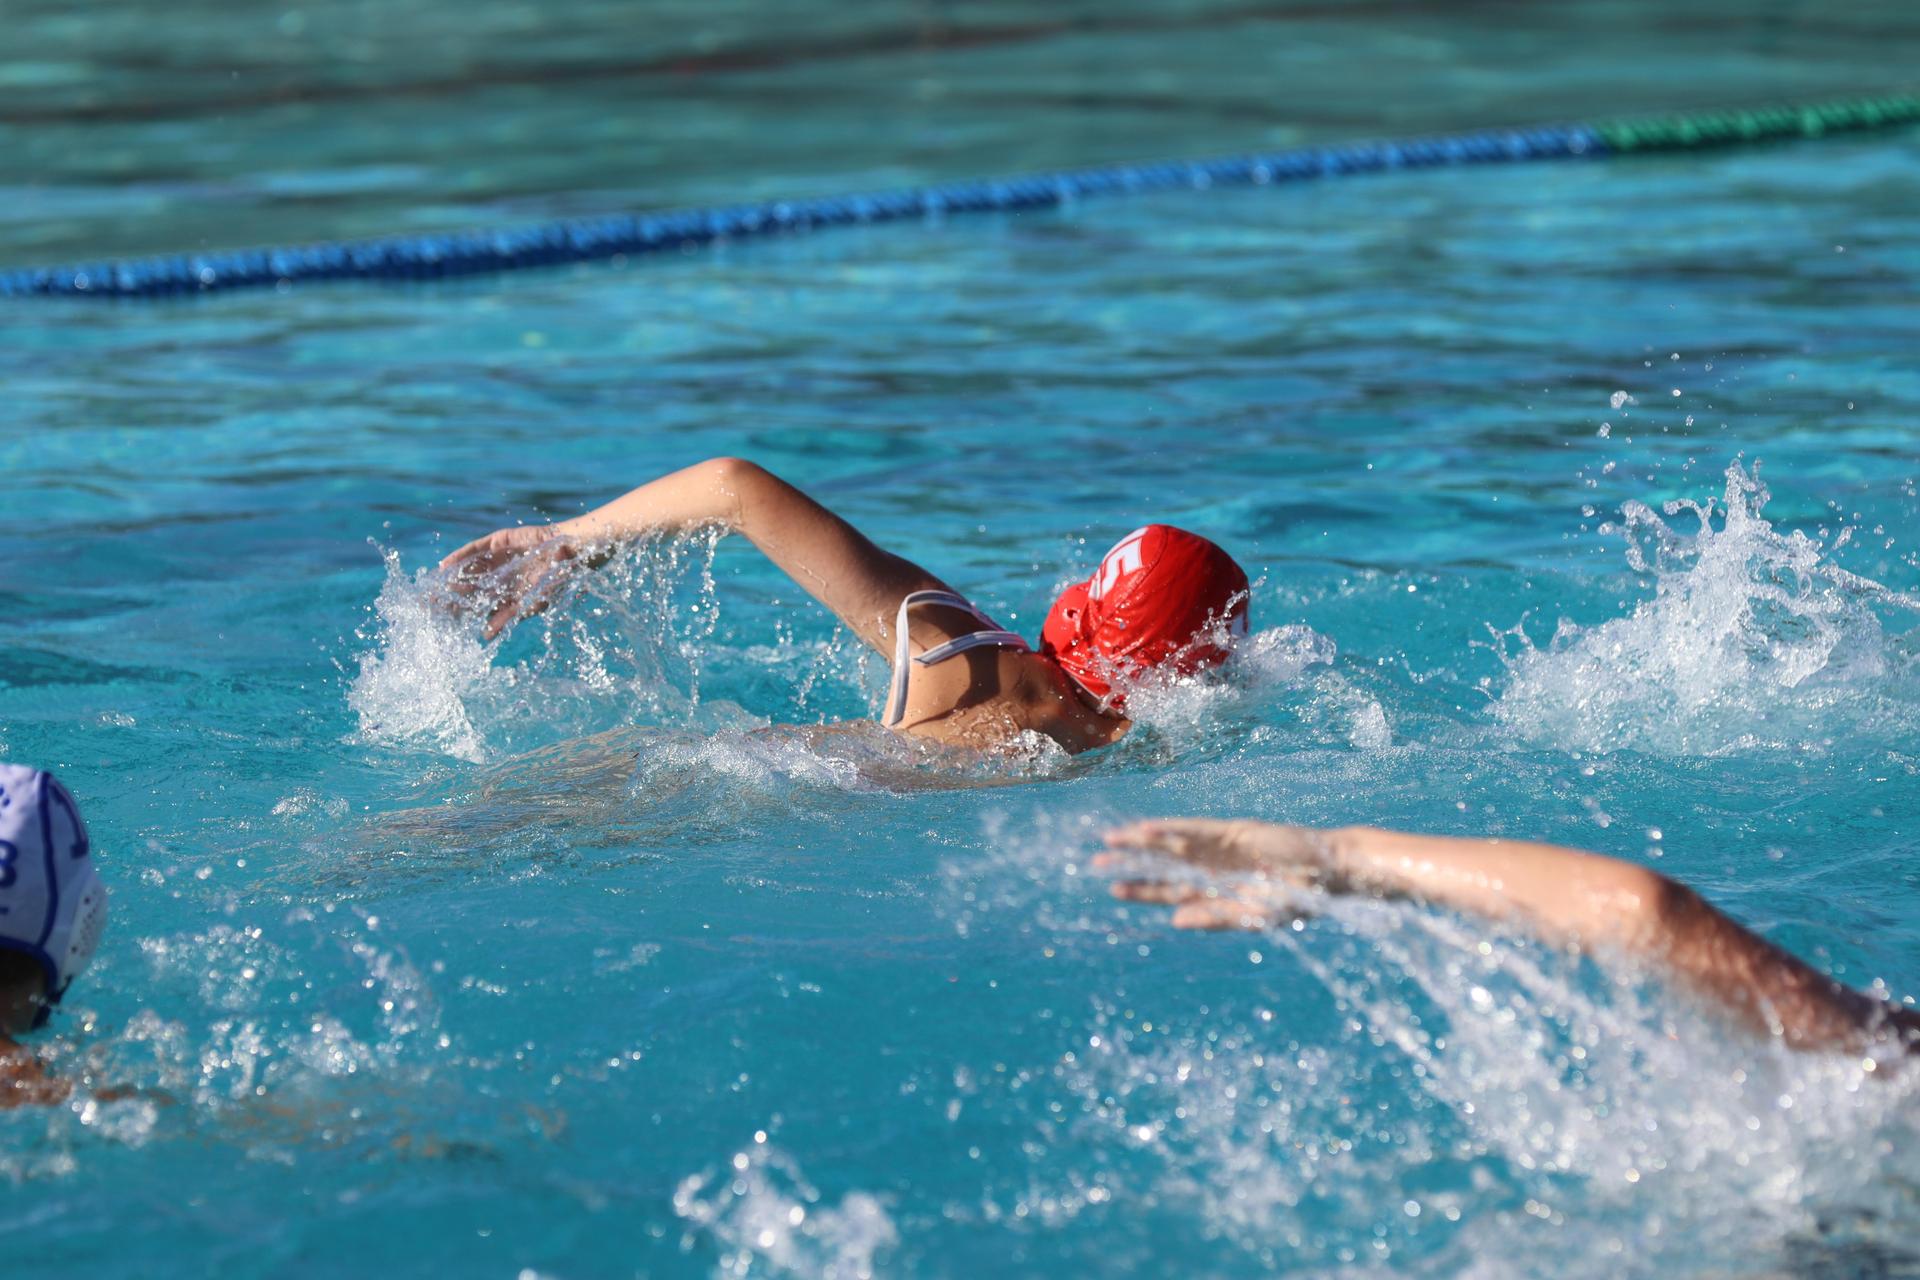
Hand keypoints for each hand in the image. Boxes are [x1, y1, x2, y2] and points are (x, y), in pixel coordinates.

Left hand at [438, 524, 580, 639]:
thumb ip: (506, 618)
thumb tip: (485, 636)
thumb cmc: (555, 582)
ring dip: (451, 576)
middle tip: (426, 605)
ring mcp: (497, 559)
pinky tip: (444, 566)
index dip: (461, 612)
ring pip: (468, 568)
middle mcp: (499, 577)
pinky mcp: (497, 542)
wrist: (570, 553)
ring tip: (432, 586)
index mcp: (506, 594)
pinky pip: (474, 550)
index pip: (478, 605)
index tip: (442, 621)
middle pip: (468, 587)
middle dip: (449, 595)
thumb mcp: (531, 604)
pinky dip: (459, 557)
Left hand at [1094, 818, 1344, 932]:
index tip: (1114, 887)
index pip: (1169, 891)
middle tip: (1095, 862)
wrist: (1327, 872)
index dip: (1142, 889)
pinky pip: (1193, 829)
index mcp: (1215, 893)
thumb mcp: (1255, 917)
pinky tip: (1146, 829)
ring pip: (1171, 844)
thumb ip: (1216, 919)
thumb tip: (1176, 921)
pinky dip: (1169, 829)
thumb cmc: (1296, 901)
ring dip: (1141, 843)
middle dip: (1132, 864)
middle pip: (1162, 866)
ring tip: (1110, 840)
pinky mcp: (1230, 830)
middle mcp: (1211, 869)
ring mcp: (1219, 847)